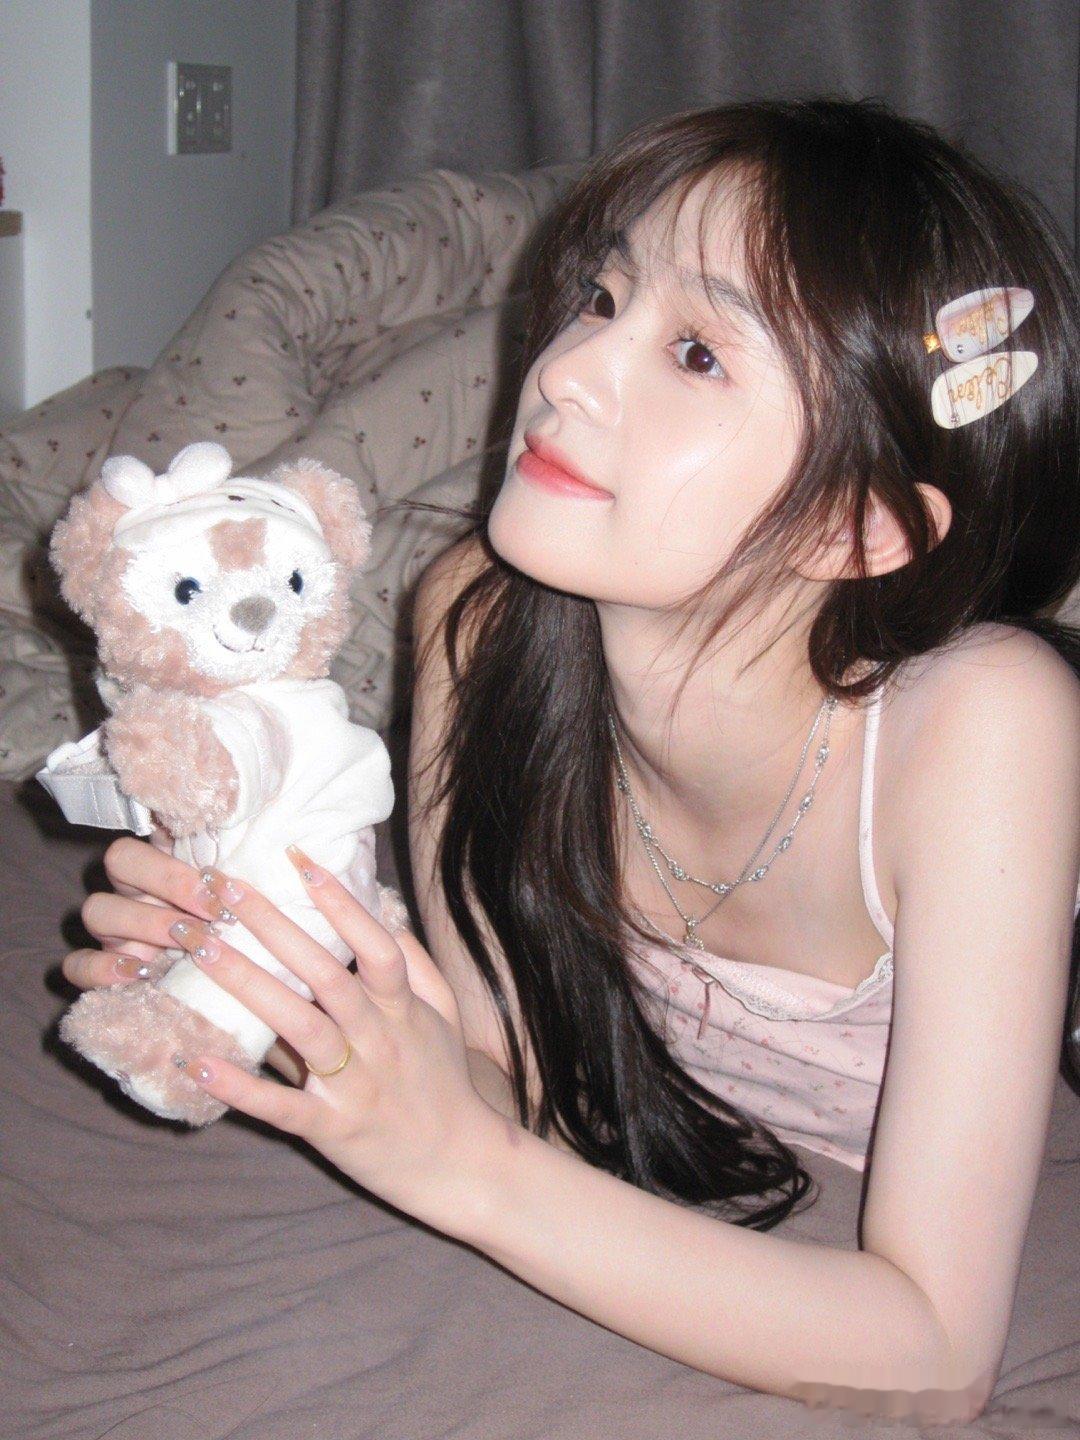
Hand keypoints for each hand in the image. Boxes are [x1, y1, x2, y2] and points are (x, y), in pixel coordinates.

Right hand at [61, 827, 304, 1081]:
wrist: (240, 1006)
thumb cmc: (251, 948)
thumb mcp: (260, 914)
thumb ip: (263, 883)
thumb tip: (304, 849)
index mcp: (172, 865)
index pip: (159, 826)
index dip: (182, 848)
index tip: (220, 882)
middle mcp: (136, 890)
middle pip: (121, 860)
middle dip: (168, 882)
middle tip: (213, 913)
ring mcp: (113, 931)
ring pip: (100, 909)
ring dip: (144, 923)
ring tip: (185, 943)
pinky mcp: (100, 973)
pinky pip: (78, 965)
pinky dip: (102, 969)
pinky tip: (138, 973)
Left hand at [151, 843, 507, 1240]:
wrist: (461, 1167)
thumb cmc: (443, 1084)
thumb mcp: (444, 1016)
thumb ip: (415, 964)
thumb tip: (384, 909)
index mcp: (403, 1010)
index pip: (375, 945)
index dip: (341, 902)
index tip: (300, 859)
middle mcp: (379, 1040)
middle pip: (326, 975)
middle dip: (273, 926)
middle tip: (222, 888)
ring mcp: (355, 1086)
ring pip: (301, 1028)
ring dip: (249, 985)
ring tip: (201, 949)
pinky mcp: (331, 1130)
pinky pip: (282, 1107)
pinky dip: (240, 1087)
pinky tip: (197, 1061)